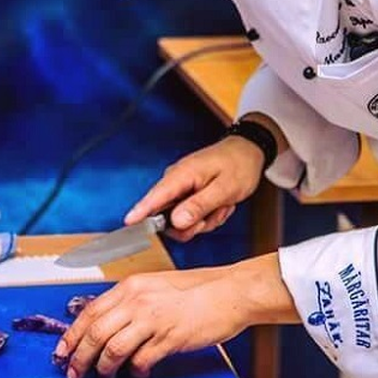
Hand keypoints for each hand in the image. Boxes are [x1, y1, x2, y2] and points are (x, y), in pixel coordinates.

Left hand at [54, 268, 243, 377]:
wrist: (229, 292)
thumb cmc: (197, 290)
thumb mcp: (155, 286)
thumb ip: (130, 302)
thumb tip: (107, 324)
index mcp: (131, 287)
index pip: (89, 312)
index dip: (71, 336)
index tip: (63, 352)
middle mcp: (137, 300)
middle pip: (95, 333)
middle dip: (79, 358)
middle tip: (74, 373)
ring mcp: (153, 319)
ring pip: (113, 349)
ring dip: (104, 368)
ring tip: (106, 376)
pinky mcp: (170, 337)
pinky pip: (141, 360)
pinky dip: (136, 371)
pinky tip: (139, 373)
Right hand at [126, 136, 265, 241]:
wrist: (248, 152)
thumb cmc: (239, 165)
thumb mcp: (224, 189)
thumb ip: (199, 205)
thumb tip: (176, 222)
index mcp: (181, 175)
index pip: (155, 196)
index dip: (141, 211)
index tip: (128, 223)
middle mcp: (176, 182)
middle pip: (168, 217)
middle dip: (194, 224)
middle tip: (214, 214)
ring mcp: (181, 189)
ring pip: (182, 221)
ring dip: (205, 220)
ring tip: (221, 205)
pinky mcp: (187, 195)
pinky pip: (191, 217)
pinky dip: (208, 216)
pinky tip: (220, 204)